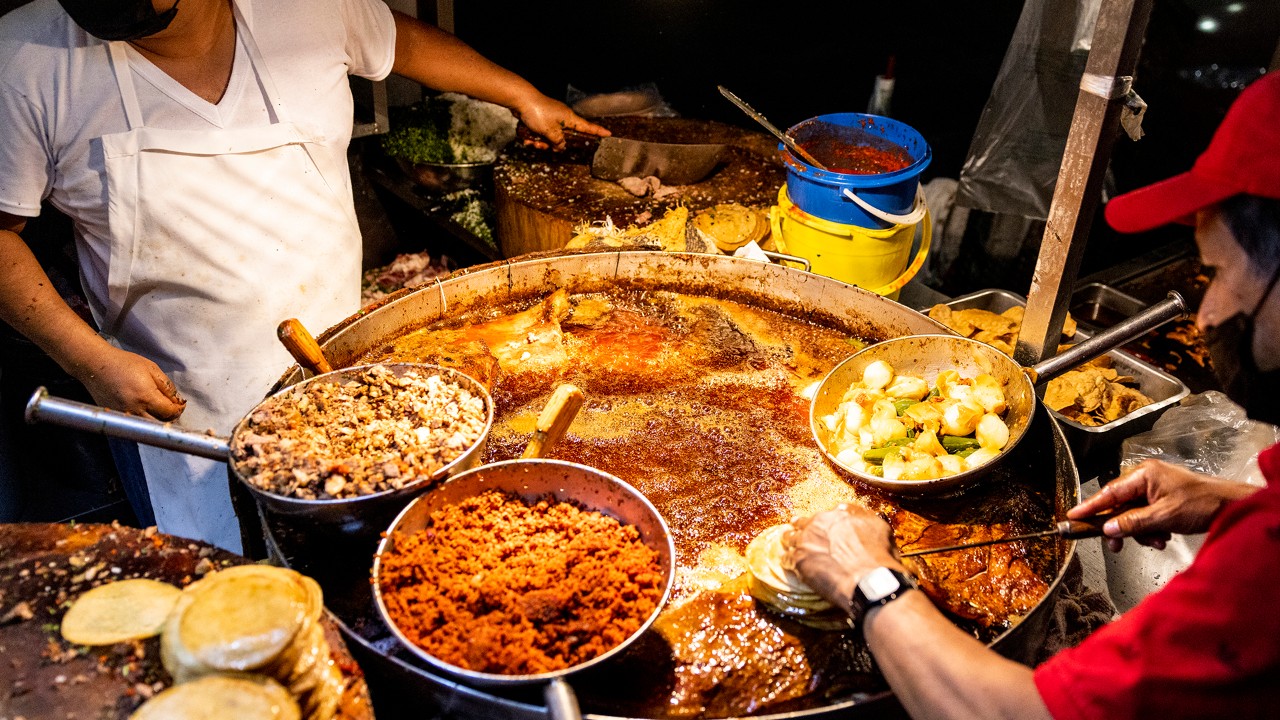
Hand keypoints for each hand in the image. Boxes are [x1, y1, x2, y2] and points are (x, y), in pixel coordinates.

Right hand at [73, 345, 185, 420]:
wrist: (96, 365)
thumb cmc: (123, 363)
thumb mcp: (152, 369)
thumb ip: (167, 386)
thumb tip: (177, 400)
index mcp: (146, 396)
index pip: (169, 412)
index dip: (178, 409)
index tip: (180, 404)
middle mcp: (134, 409)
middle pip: (160, 424)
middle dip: (169, 417)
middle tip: (171, 407)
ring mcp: (124, 415)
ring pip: (147, 426)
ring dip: (156, 421)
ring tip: (158, 408)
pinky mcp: (116, 416)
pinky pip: (134, 424)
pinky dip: (143, 420)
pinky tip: (144, 409)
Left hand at [512, 94, 608, 150]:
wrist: (520, 99)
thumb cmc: (537, 112)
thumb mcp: (550, 131)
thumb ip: (558, 141)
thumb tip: (561, 146)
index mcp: (569, 118)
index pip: (587, 127)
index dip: (598, 131)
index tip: (608, 134)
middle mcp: (561, 118)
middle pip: (563, 137)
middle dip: (551, 145)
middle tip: (542, 145)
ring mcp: (550, 117)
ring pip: (549, 137)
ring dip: (539, 142)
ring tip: (531, 140)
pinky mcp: (540, 118)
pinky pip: (539, 132)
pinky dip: (532, 136)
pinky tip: (526, 137)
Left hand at [785, 504, 903, 613]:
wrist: (870, 580)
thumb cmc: (880, 558)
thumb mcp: (881, 530)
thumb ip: (866, 520)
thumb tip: (860, 519)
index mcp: (841, 513)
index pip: (830, 513)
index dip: (827, 521)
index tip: (825, 526)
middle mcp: (821, 522)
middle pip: (804, 521)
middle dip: (802, 526)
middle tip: (798, 529)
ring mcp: (807, 540)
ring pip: (790, 536)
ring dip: (789, 540)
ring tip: (787, 543)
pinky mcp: (799, 559)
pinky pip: (787, 558)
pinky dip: (788, 561)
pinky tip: (788, 564)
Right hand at [1069, 459, 1258, 551]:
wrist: (1232, 507)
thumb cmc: (1202, 503)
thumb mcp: (1164, 516)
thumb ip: (1133, 523)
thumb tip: (1108, 529)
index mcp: (1144, 474)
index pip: (1110, 492)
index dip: (1090, 506)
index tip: (1073, 516)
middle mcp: (1146, 479)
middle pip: (1120, 505)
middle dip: (1122, 527)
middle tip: (1116, 545)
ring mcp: (1155, 489)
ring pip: (1133, 514)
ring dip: (1141, 531)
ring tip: (1157, 540)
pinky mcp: (1162, 500)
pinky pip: (1145, 517)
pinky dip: (1151, 529)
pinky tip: (1163, 536)